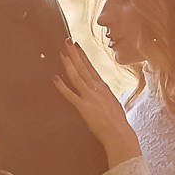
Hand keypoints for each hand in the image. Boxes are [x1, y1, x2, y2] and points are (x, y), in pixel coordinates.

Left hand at [53, 43, 140, 166]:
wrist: (119, 133)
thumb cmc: (117, 121)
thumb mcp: (112, 103)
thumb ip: (104, 95)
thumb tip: (100, 91)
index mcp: (103, 87)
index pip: (91, 67)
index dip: (83, 56)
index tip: (77, 46)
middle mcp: (97, 88)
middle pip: (83, 67)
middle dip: (74, 53)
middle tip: (67, 41)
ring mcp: (90, 97)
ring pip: (77, 76)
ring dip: (69, 63)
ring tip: (61, 52)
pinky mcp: (84, 107)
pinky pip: (70, 95)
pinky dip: (62, 86)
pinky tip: (54, 78)